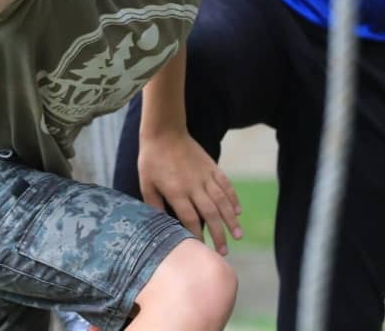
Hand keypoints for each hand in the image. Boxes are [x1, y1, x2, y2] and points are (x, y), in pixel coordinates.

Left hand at [138, 133, 241, 254]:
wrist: (165, 132)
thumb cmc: (152, 159)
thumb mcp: (146, 183)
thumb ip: (154, 204)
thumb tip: (160, 224)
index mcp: (176, 191)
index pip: (189, 218)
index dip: (196, 235)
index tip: (200, 249)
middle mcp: (193, 185)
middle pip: (209, 214)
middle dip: (218, 234)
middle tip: (224, 252)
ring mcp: (205, 176)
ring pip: (222, 201)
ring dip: (231, 219)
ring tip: (238, 235)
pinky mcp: (212, 166)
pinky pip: (226, 184)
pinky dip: (233, 198)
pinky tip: (238, 211)